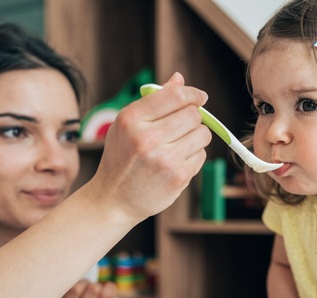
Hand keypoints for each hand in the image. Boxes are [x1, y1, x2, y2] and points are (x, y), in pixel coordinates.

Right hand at [90, 72, 210, 221]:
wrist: (114, 199)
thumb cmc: (122, 158)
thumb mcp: (127, 125)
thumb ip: (154, 101)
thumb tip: (179, 79)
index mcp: (132, 119)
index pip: (176, 96)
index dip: (193, 94)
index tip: (200, 97)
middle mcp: (147, 138)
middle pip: (193, 115)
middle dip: (193, 118)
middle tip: (183, 127)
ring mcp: (164, 159)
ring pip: (202, 134)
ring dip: (196, 137)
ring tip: (178, 146)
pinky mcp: (178, 177)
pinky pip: (201, 155)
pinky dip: (193, 157)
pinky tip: (176, 163)